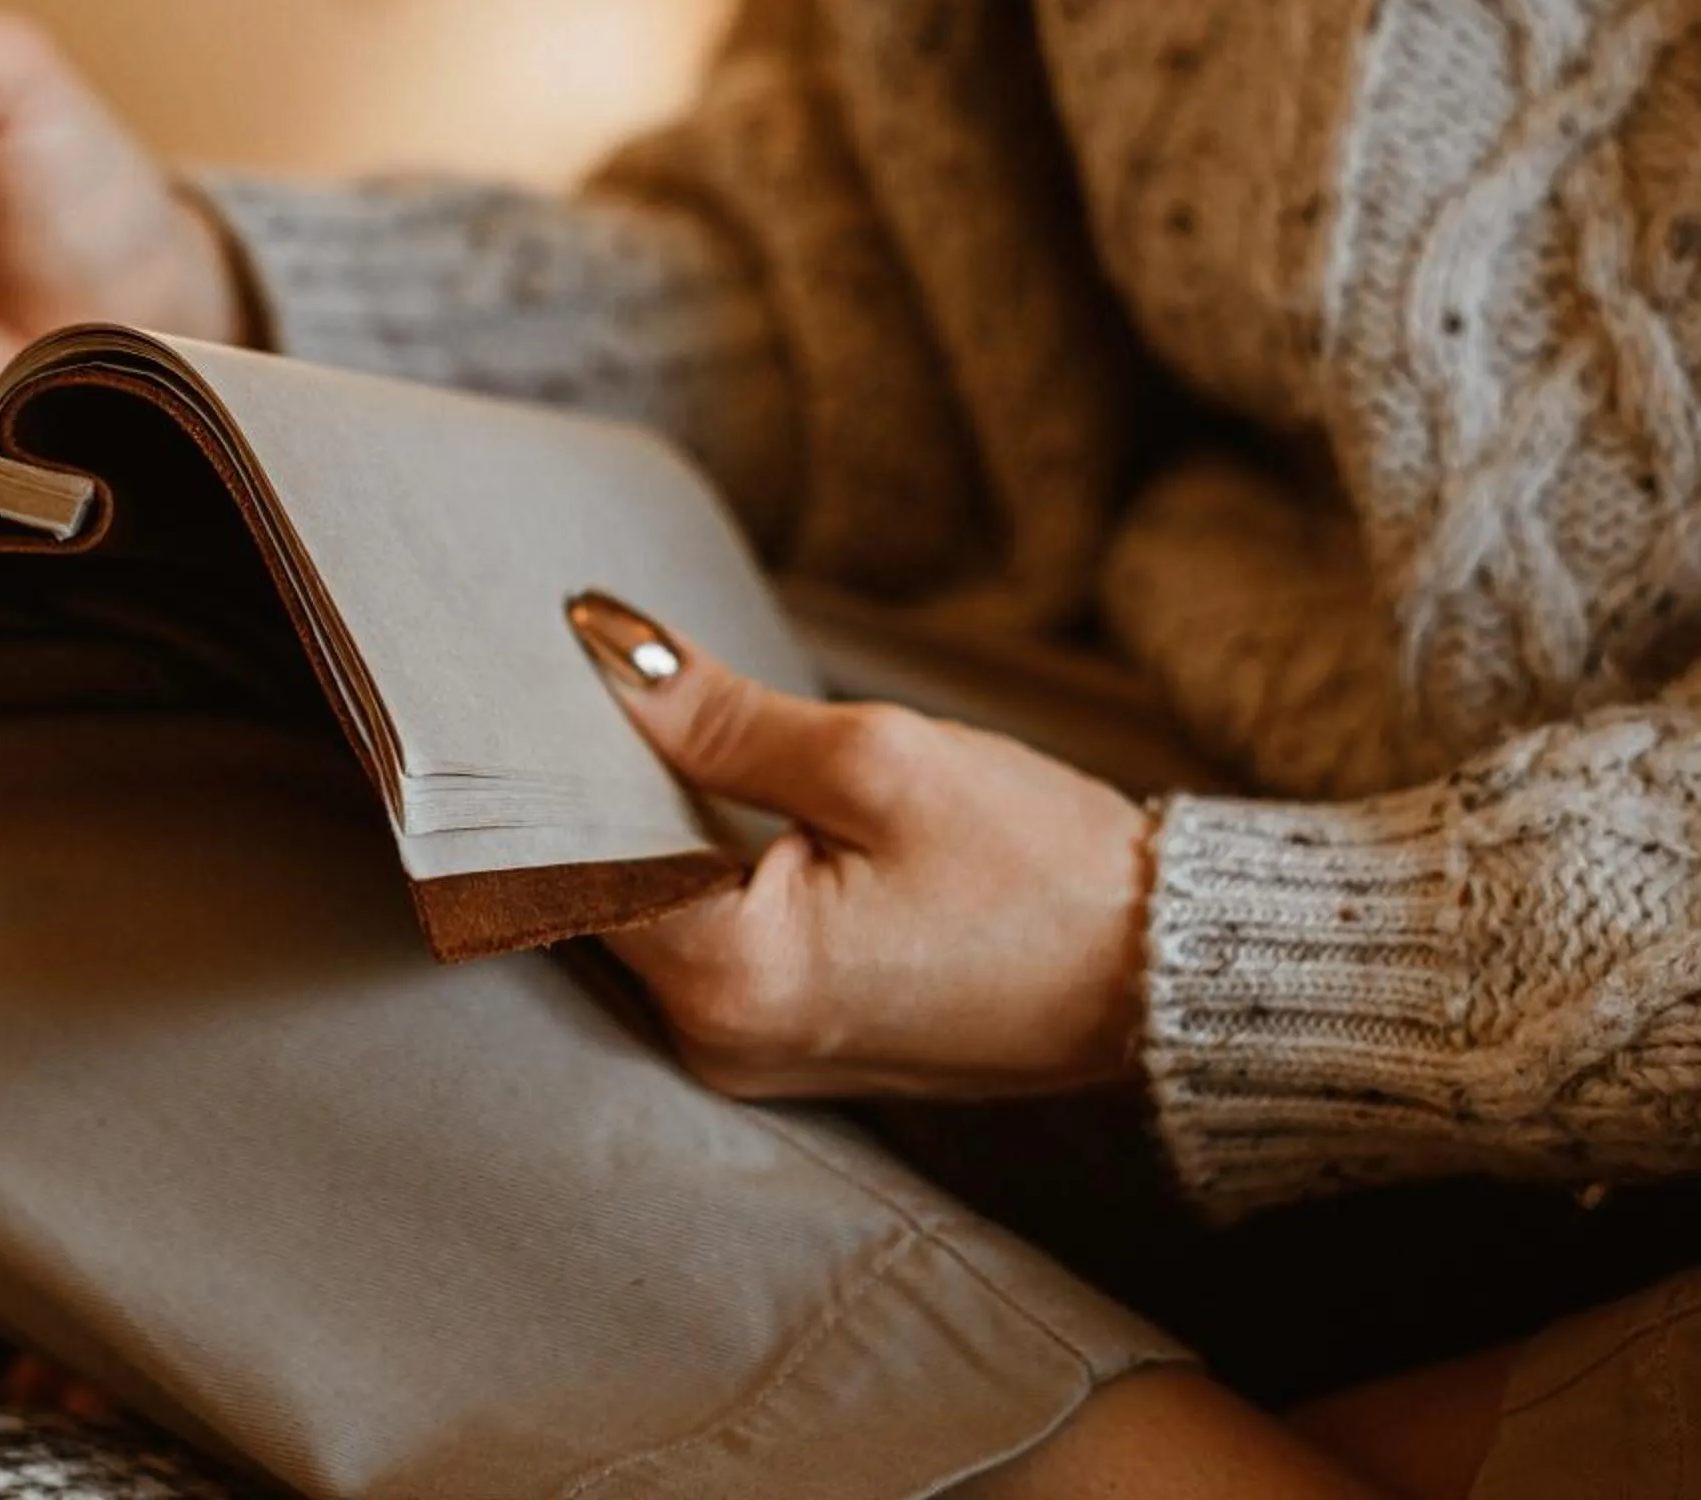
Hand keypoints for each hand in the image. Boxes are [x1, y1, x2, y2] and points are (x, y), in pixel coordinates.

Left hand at [566, 591, 1155, 1097]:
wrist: (1164, 971)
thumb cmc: (1041, 867)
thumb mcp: (878, 760)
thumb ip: (720, 714)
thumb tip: (602, 644)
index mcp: (733, 977)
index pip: (573, 861)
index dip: (549, 763)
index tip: (536, 680)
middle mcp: (718, 1040)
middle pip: (599, 893)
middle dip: (595, 789)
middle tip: (597, 681)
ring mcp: (749, 1056)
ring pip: (648, 918)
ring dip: (647, 828)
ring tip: (657, 728)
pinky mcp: (785, 1046)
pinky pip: (701, 947)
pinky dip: (697, 873)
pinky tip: (713, 801)